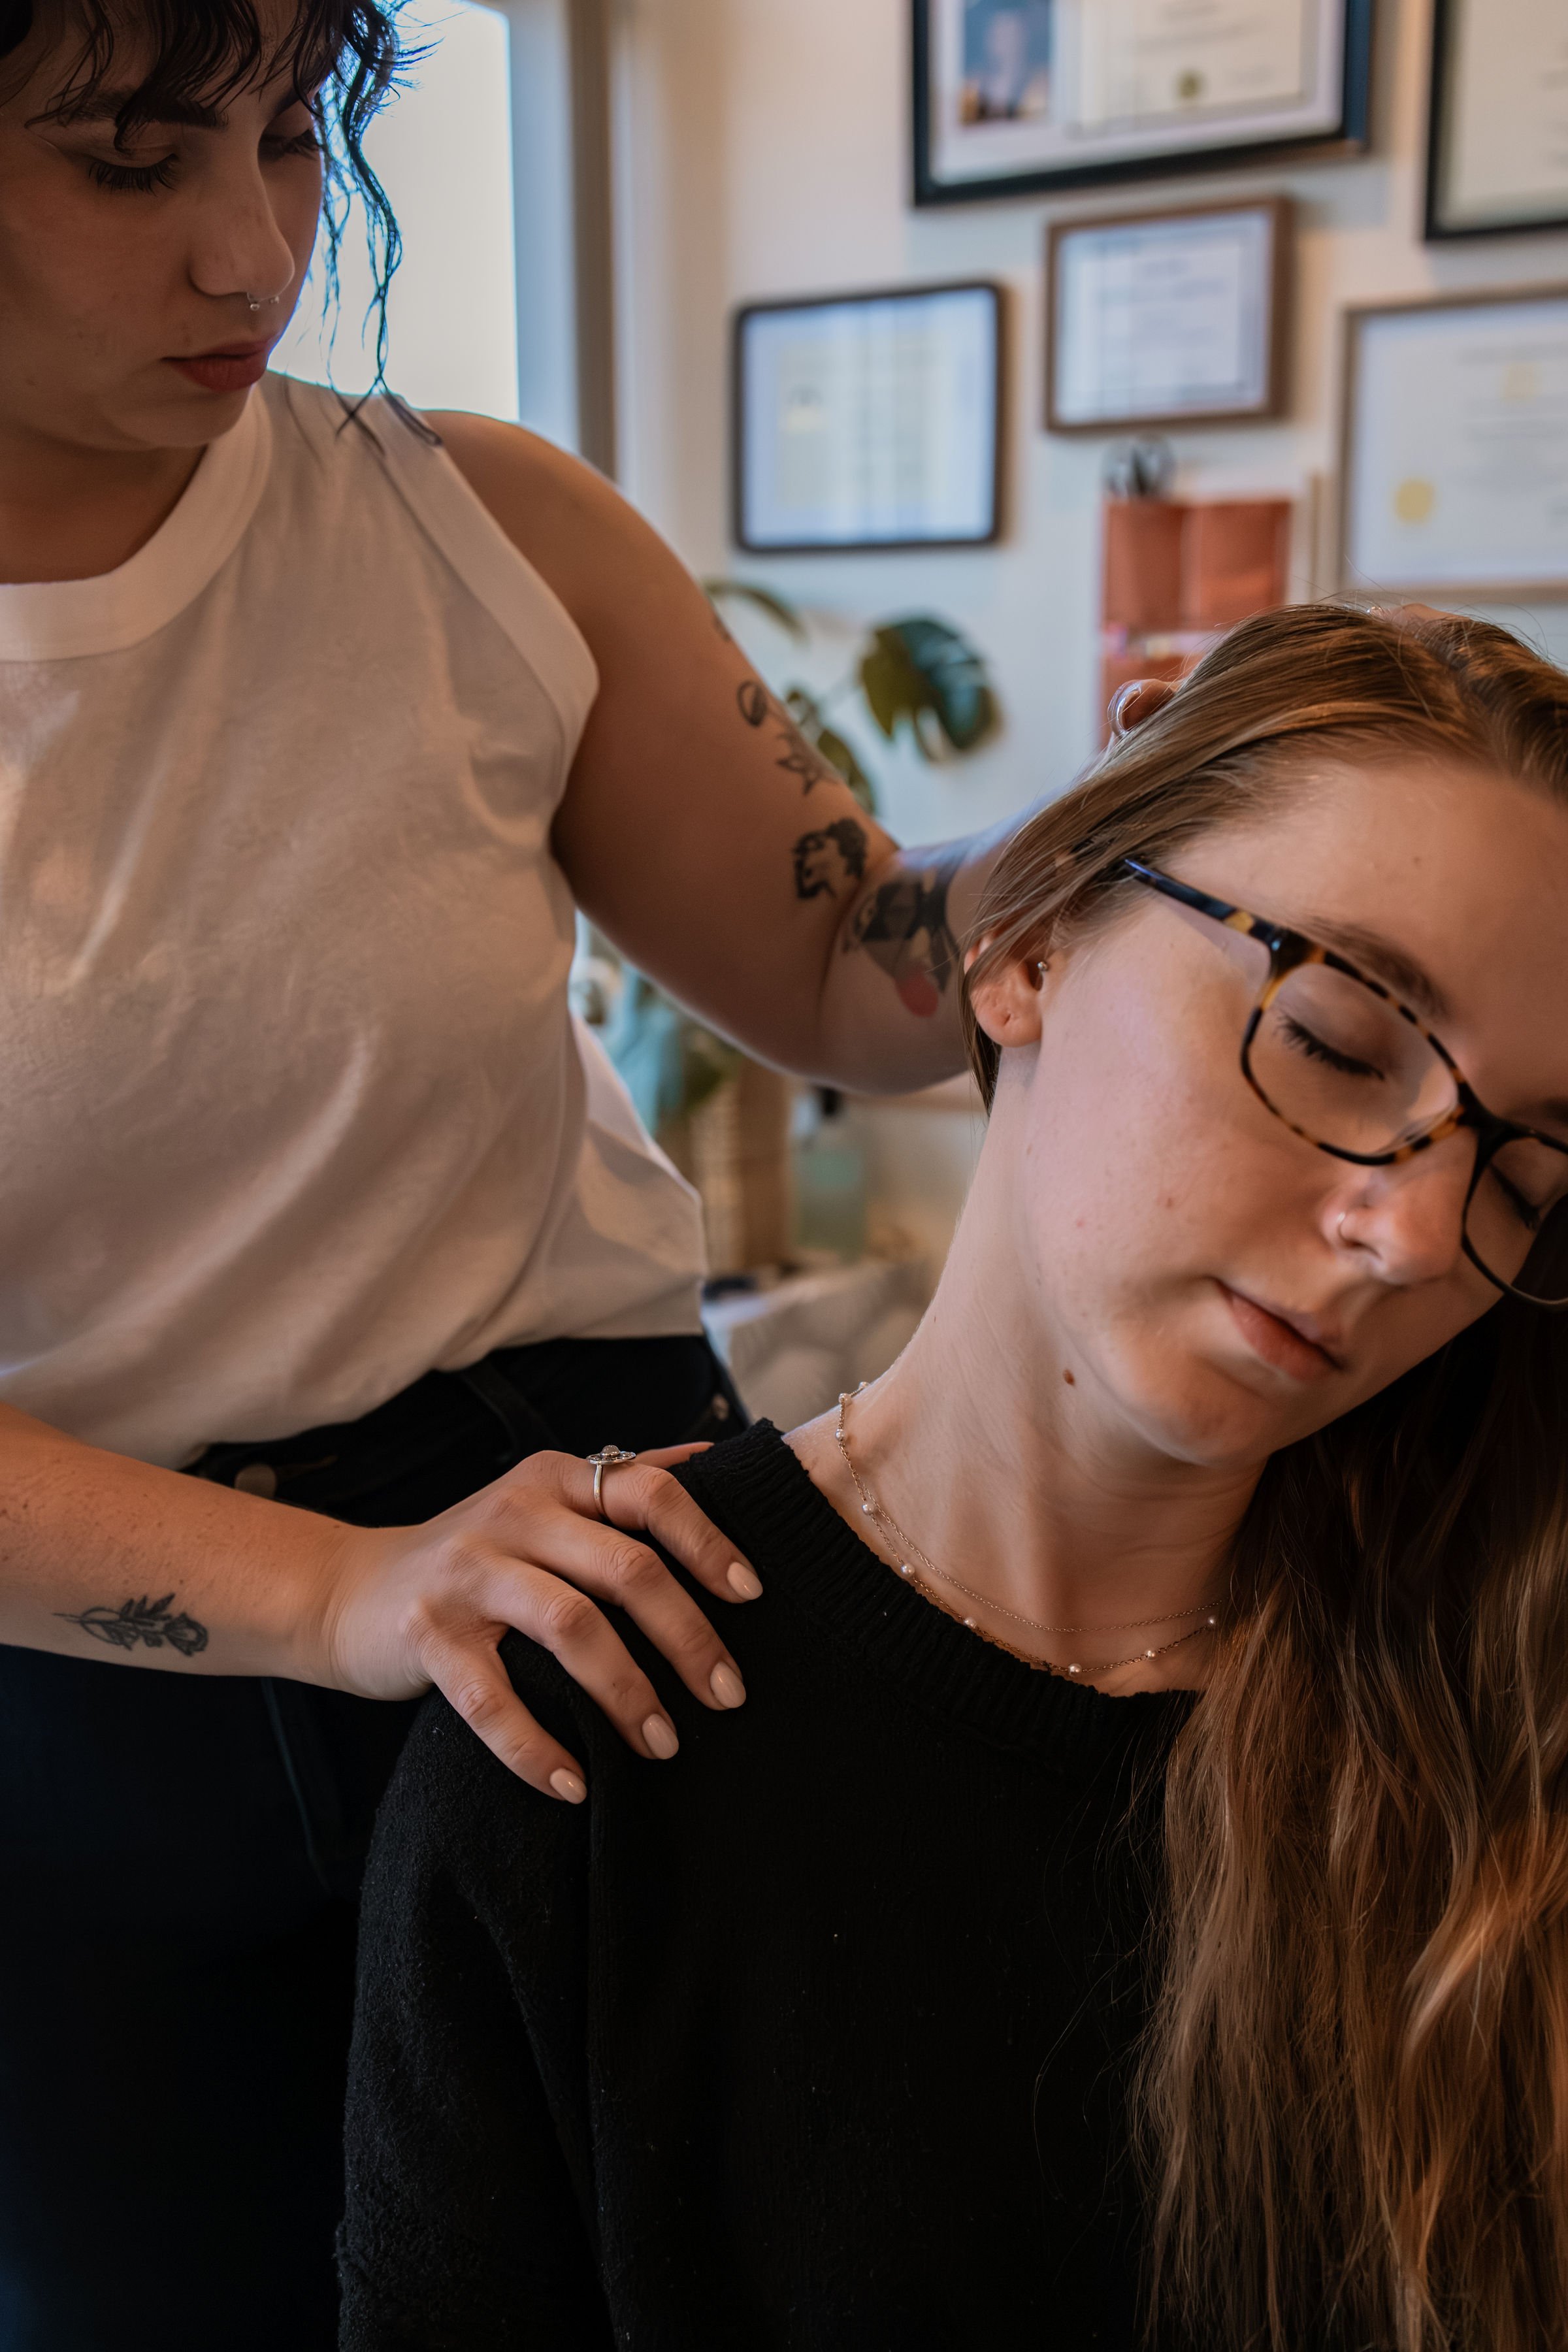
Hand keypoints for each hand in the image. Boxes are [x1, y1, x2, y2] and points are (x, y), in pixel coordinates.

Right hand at [315, 1445, 761, 1800]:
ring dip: (628, 1694)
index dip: (708, 1542)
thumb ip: (622, 1481)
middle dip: (688, 1637)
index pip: (651, 1494)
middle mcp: (514, 1514)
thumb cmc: (474, 1556)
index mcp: (555, 1479)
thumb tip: (712, 1459)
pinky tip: (575, 1785)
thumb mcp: (543, 1503)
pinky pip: (493, 1700)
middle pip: (625, 1568)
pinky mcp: (426, 1634)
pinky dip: (538, 1750)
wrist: (348, 1591)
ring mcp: (467, 1573)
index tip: (753, 1596)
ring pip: (572, 1628)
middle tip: (728, 1695)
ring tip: (664, 1746)